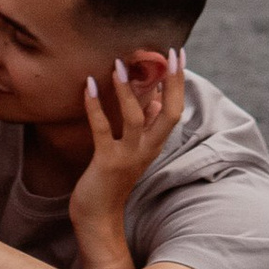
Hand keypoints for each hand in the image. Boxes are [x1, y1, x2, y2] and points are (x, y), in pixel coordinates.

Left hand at [69, 51, 185, 268]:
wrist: (98, 216)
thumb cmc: (113, 178)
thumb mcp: (135, 150)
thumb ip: (148, 126)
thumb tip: (160, 99)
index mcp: (155, 143)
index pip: (176, 109)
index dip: (179, 82)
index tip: (179, 54)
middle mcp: (147, 149)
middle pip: (170, 113)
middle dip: (172, 83)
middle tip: (169, 53)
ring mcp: (128, 156)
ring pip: (136, 119)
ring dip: (128, 91)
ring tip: (118, 64)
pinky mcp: (106, 162)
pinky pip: (102, 130)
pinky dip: (95, 107)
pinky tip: (89, 86)